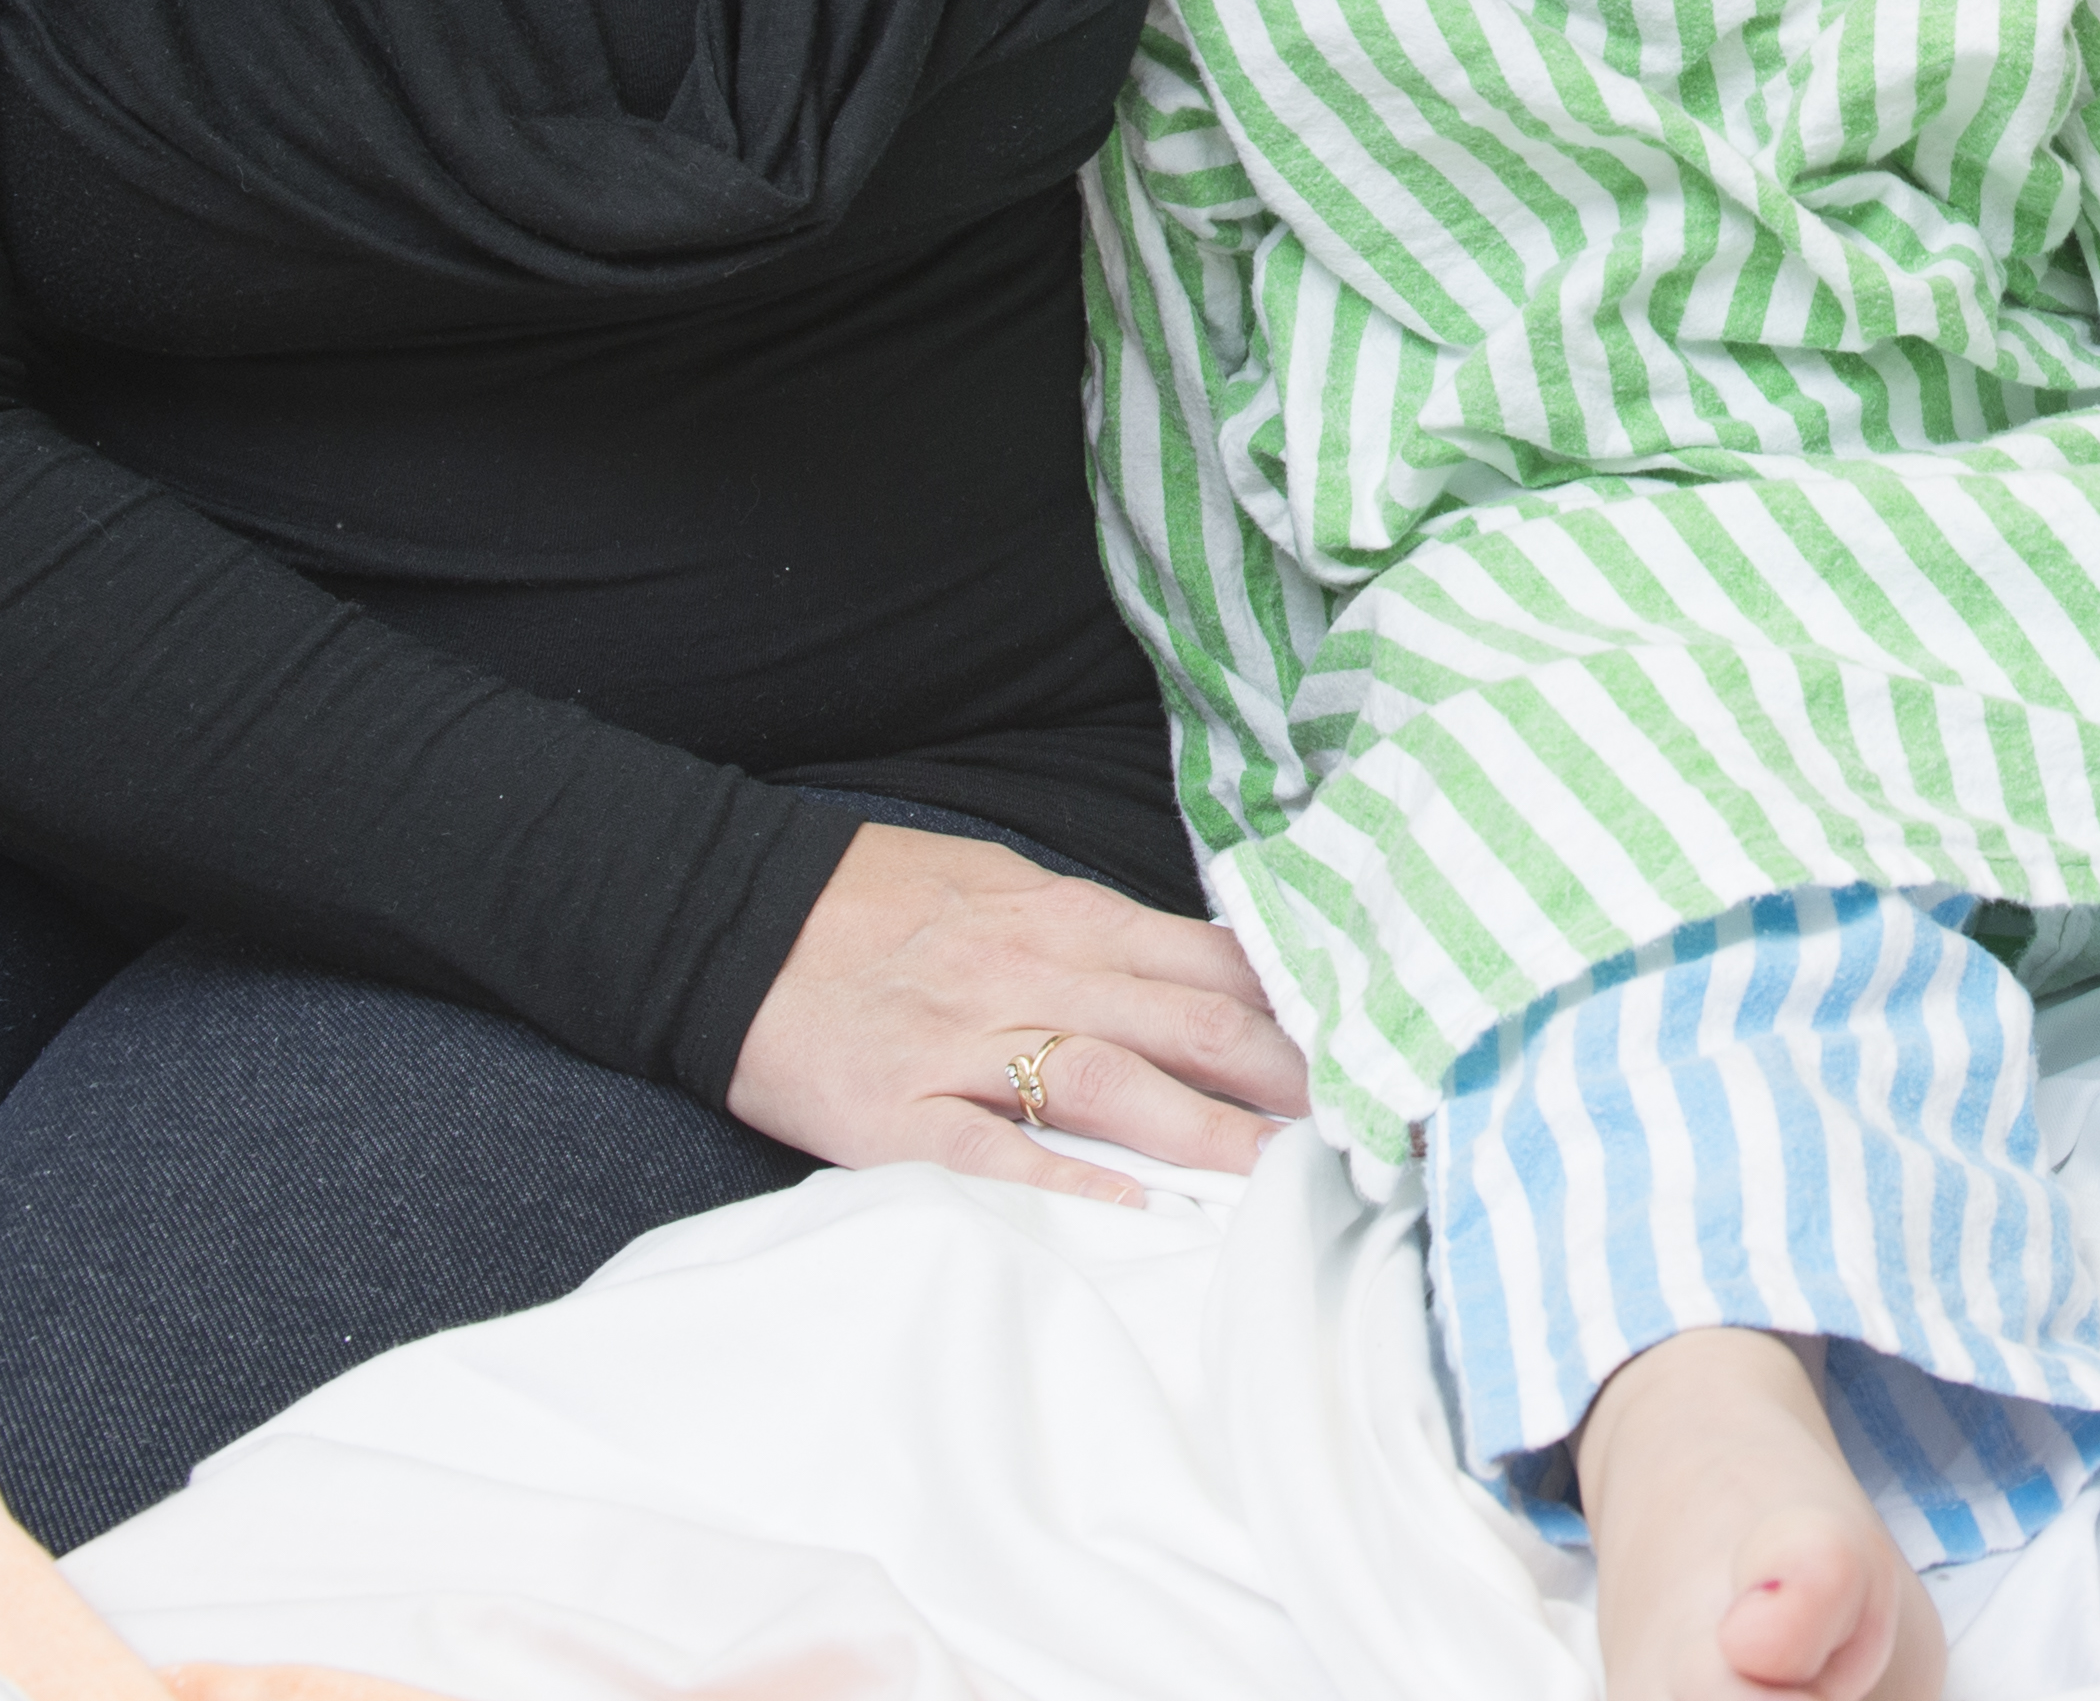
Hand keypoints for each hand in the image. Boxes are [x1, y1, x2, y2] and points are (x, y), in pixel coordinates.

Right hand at [723, 823, 1312, 1200]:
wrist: (729, 917)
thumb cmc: (878, 903)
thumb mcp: (1006, 889)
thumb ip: (1102, 937)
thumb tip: (1203, 974)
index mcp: (1068, 920)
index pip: (1213, 964)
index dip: (1297, 1012)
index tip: (1370, 1050)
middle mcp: (1034, 976)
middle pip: (1188, 1024)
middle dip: (1284, 1079)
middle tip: (1364, 1125)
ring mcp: (966, 1046)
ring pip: (1112, 1083)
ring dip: (1205, 1133)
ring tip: (1279, 1178)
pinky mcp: (897, 1112)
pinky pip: (994, 1151)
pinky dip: (1067, 1180)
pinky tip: (1132, 1209)